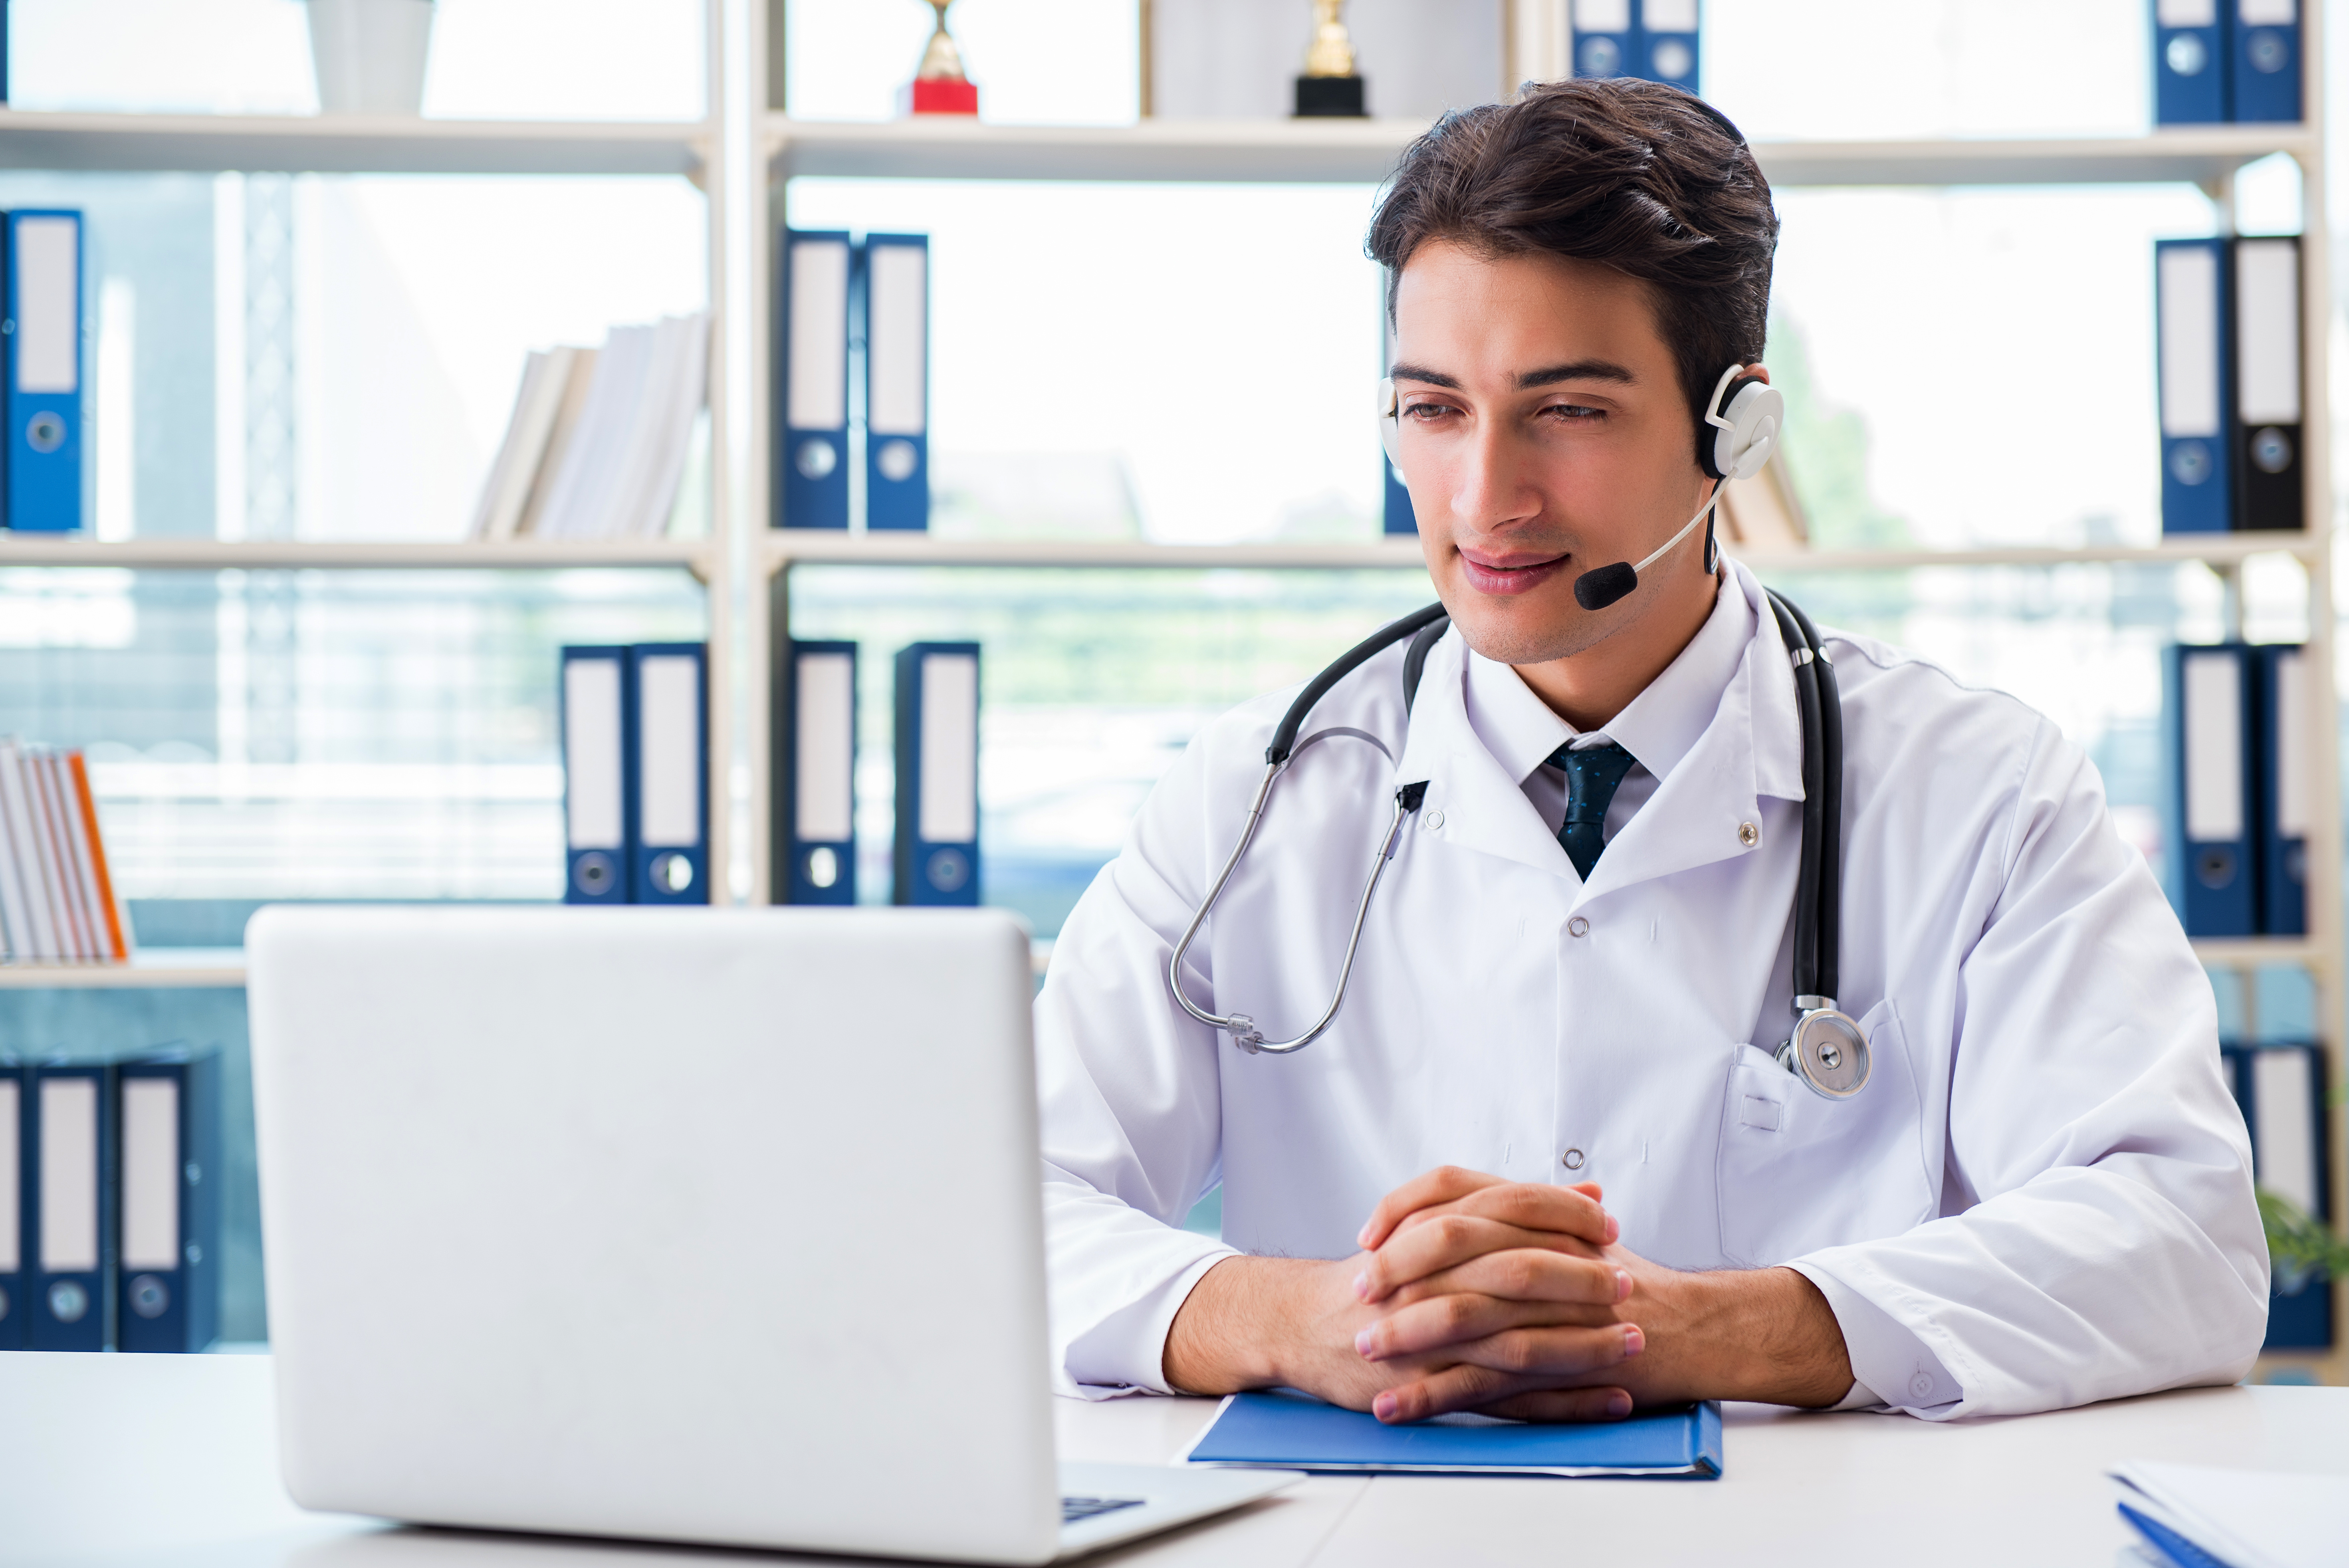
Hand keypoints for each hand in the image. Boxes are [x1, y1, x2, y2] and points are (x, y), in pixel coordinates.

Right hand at [1164, 1166, 1642, 1421]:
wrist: (1302, 1323)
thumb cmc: (1378, 1277)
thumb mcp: (1434, 1224)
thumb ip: (1512, 1207)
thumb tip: (1591, 1191)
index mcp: (1435, 1229)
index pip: (1511, 1209)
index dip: (1565, 1215)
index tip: (1609, 1223)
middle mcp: (1431, 1277)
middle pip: (1516, 1271)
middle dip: (1579, 1278)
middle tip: (1626, 1283)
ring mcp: (1430, 1335)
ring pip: (1516, 1337)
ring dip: (1581, 1342)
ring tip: (1631, 1343)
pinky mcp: (1431, 1384)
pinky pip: (1508, 1397)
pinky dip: (1564, 1401)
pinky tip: (1608, 1399)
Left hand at [1354, 1169, 1854, 1419]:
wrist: (1691, 1326)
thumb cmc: (1625, 1279)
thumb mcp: (1569, 1232)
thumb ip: (1515, 1212)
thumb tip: (1453, 1203)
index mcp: (1537, 1211)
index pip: (1456, 1186)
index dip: (1405, 1206)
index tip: (1368, 1232)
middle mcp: (1541, 1247)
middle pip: (1451, 1244)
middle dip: (1395, 1269)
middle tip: (1356, 1290)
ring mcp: (1549, 1305)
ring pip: (1462, 1312)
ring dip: (1406, 1333)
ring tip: (1366, 1350)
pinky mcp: (1555, 1361)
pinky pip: (1484, 1379)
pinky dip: (1434, 1393)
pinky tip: (1397, 1405)